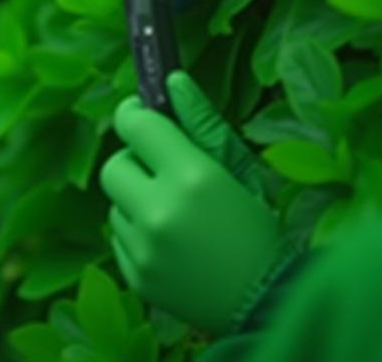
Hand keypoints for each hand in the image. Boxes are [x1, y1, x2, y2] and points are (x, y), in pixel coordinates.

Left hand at [100, 74, 283, 334]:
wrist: (267, 302)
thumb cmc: (260, 227)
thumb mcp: (239, 169)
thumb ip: (202, 123)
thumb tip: (171, 80)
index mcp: (192, 177)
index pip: (135, 126)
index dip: (135, 114)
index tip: (142, 115)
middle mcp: (160, 212)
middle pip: (113, 165)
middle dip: (134, 161)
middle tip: (164, 169)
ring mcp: (144, 249)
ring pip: (115, 203)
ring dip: (137, 200)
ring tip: (178, 215)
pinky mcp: (136, 277)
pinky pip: (119, 238)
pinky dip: (139, 233)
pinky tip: (174, 243)